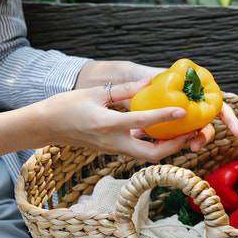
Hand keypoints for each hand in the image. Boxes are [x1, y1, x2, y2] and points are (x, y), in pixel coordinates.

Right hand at [75, 60, 237, 146]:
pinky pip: (139, 151)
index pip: (141, 122)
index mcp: (107, 124)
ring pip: (147, 155)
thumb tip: (150, 82)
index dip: (164, 116)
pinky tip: (165, 132)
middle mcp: (113, 142)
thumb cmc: (67, 106)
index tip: (183, 111)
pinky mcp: (113, 150)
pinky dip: (154, 144)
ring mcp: (113, 149)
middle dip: (174, 147)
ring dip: (167, 147)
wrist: (47, 127)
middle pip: (151, 154)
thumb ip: (124, 89)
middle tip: (191, 132)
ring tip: (184, 132)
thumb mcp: (95, 92)